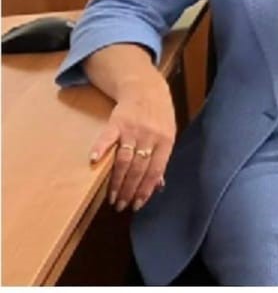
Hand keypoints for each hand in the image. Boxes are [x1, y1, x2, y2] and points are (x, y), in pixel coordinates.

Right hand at [89, 76, 175, 211]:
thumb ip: (161, 159)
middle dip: (129, 190)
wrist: (146, 88)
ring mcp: (133, 130)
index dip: (146, 189)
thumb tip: (158, 186)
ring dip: (116, 181)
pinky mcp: (117, 122)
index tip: (137, 205)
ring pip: (124, 160)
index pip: (155, 170)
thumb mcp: (167, 135)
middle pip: (138, 168)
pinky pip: (107, 137)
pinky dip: (100, 148)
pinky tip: (92, 161)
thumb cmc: (159, 116)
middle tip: (120, 206)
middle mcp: (150, 136)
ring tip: (111, 197)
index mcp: (166, 140)